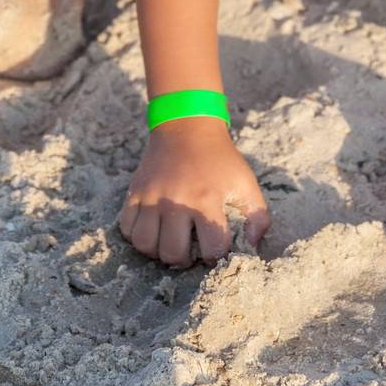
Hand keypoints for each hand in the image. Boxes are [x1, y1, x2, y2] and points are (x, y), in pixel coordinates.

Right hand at [118, 116, 270, 267]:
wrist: (187, 125)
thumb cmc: (220, 158)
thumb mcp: (246, 182)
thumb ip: (258, 217)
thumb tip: (252, 246)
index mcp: (206, 200)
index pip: (211, 249)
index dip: (215, 256)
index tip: (214, 249)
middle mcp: (176, 201)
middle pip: (172, 252)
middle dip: (184, 260)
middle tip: (189, 251)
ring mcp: (152, 196)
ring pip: (145, 244)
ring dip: (158, 251)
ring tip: (168, 242)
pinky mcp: (136, 190)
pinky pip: (126, 227)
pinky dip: (137, 236)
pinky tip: (152, 229)